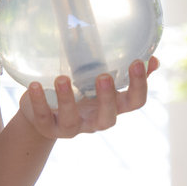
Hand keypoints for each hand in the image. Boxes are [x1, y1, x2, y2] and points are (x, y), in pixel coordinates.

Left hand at [18, 57, 159, 138]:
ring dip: (67, 100)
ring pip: (72, 122)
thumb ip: (125, 73)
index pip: (134, 103)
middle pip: (107, 119)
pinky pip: (43, 117)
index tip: (137, 63)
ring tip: (62, 78)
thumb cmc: (79, 92)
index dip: (138, 86)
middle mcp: (94, 121)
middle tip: (103, 76)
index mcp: (112, 107)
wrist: (44, 114)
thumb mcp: (101, 84)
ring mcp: (71, 127)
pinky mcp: (47, 127)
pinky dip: (38, 102)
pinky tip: (33, 85)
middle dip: (106, 99)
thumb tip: (153, 58)